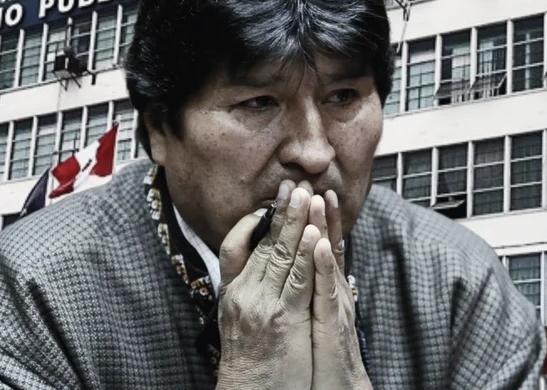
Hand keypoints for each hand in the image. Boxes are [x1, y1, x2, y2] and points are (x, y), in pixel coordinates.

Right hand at [216, 183, 320, 389]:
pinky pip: (298, 280)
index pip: (233, 246)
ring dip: (297, 222)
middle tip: (294, 184)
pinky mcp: (284, 319)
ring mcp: (262, 305)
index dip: (251, 221)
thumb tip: (259, 268)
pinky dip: (308, 255)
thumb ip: (247, 292)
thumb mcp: (237, 322)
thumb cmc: (248, 363)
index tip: (267, 202)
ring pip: (281, 255)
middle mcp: (243, 294)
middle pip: (262, 243)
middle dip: (281, 211)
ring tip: (307, 195)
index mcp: (231, 293)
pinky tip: (315, 235)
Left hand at [310, 191, 371, 389]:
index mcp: (325, 289)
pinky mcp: (334, 324)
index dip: (317, 219)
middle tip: (313, 183)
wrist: (336, 389)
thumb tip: (308, 268)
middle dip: (319, 214)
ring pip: (329, 261)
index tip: (310, 192)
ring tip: (320, 200)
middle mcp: (333, 293)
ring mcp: (335, 306)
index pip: (320, 246)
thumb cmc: (320, 356)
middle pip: (326, 245)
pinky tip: (320, 246)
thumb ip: (312, 289)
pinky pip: (328, 291)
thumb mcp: (313, 316)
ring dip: (326, 229)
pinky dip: (324, 267)